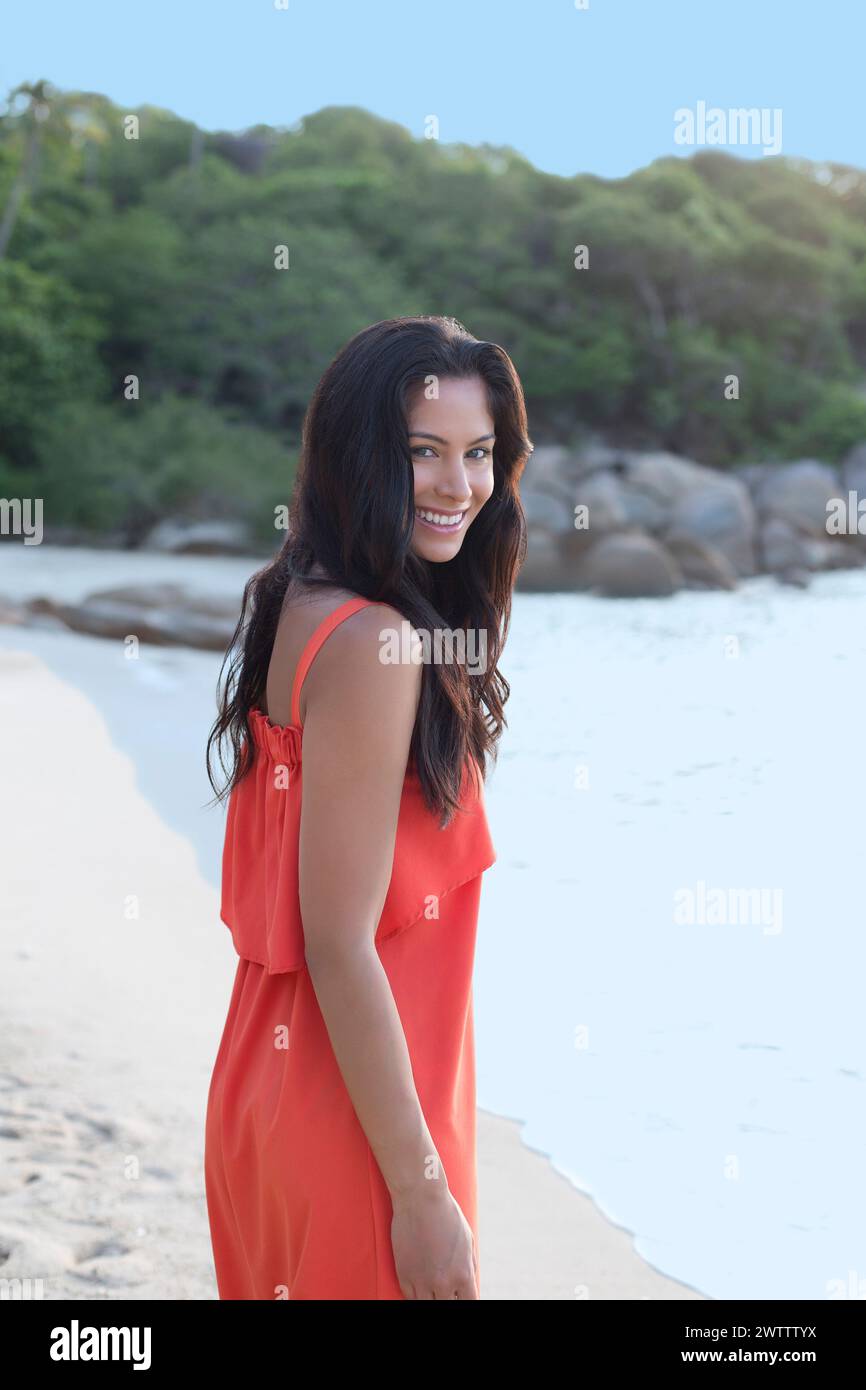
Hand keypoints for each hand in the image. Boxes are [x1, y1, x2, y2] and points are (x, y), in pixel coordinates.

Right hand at [390, 1183, 478, 1299]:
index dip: (465, 1301)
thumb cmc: (446, 1214)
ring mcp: (421, 1281)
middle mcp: (443, 1282)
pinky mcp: (403, 1274)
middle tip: (446, 1290)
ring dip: (431, 1298)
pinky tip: (419, 1287)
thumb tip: (470, 1282)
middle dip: (448, 1299)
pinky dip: (415, 1294)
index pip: (469, 1304)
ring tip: (432, 1289)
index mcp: (463, 1274)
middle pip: (447, 1306)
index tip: (461, 1296)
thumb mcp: (467, 1239)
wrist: (420, 1198)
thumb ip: (469, 1265)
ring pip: (426, 1306)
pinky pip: (409, 1297)